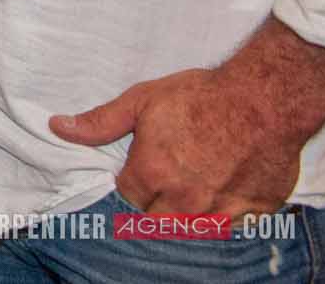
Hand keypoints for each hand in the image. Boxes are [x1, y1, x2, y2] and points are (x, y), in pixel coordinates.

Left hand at [51, 64, 300, 218]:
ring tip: (192, 184)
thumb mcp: (143, 101)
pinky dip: (222, 215)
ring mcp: (220, 211)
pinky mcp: (253, 212)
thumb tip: (59, 127)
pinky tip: (223, 190)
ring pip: (191, 227)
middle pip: (157, 218)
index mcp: (153, 174)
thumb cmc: (202, 96)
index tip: (143, 167)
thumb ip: (100, 122)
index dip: (133, 180)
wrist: (265, 98)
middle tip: (167, 177)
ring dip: (185, 212)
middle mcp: (184, 200)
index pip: (129, 195)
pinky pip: (229, 227)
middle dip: (155, 201)